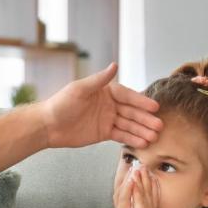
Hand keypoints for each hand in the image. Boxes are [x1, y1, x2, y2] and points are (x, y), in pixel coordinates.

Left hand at [40, 64, 162, 148]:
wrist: (48, 125)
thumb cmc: (61, 103)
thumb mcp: (80, 89)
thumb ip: (99, 80)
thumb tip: (115, 64)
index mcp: (105, 91)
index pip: (127, 96)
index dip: (141, 102)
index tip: (154, 107)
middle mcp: (109, 104)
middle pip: (131, 111)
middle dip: (145, 119)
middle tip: (159, 125)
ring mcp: (107, 119)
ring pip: (129, 124)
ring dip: (142, 130)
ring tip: (155, 136)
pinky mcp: (104, 133)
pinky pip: (121, 135)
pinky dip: (132, 138)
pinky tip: (143, 142)